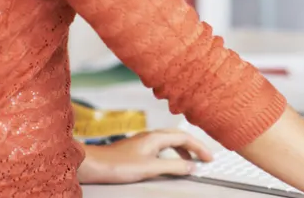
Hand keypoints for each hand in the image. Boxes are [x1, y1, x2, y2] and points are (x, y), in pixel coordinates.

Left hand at [77, 129, 214, 183]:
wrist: (94, 164)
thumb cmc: (117, 164)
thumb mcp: (150, 168)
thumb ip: (173, 167)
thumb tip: (191, 166)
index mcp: (157, 137)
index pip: (185, 137)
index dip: (200, 147)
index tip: (209, 158)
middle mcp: (151, 136)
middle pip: (179, 137)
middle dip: (194, 146)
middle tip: (204, 157)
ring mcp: (144, 141)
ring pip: (170, 141)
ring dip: (183, 150)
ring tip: (190, 161)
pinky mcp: (138, 148)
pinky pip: (161, 146)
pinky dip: (171, 153)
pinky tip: (169, 161)